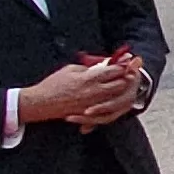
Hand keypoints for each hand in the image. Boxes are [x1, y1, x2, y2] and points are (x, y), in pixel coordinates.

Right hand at [22, 60, 138, 127]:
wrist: (43, 102)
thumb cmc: (54, 84)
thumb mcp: (70, 69)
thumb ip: (87, 68)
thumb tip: (98, 67)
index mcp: (88, 78)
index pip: (111, 71)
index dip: (120, 66)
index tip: (126, 62)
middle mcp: (93, 91)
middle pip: (117, 84)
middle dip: (124, 78)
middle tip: (131, 73)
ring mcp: (92, 103)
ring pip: (114, 97)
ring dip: (120, 89)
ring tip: (125, 84)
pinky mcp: (89, 112)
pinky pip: (105, 107)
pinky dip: (111, 101)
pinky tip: (114, 97)